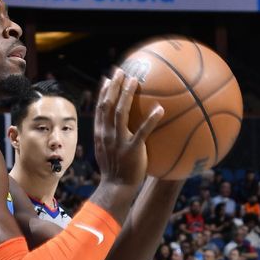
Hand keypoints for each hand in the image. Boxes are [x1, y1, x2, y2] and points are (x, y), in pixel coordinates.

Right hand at [93, 68, 162, 187]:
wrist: (116, 188)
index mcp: (100, 134)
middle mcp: (106, 134)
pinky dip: (150, 120)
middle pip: (107, 105)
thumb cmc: (115, 172)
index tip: (108, 78)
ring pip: (120, 113)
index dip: (104, 92)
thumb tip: (123, 129)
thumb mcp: (108, 153)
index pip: (100, 108)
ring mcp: (118, 141)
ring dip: (126, 94)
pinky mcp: (131, 149)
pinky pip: (142, 132)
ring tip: (134, 80)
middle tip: (121, 71)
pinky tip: (160, 109)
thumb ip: (112, 138)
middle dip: (113, 86)